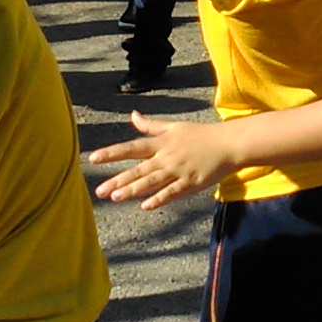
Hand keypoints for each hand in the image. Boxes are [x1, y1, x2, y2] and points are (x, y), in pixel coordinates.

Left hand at [84, 110, 236, 209]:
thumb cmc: (201, 135)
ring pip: (152, 181)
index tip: (93, 158)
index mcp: (161, 143)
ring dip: (133, 189)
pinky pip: (172, 192)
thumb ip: (151, 125)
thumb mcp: (174, 126)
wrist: (228, 143)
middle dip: (118, 179)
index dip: (112, 153)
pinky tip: (145, 206)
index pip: (132, 147)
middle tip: (99, 191)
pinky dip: (159, 199)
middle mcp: (166, 156)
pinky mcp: (191, 183)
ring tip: (115, 197)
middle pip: (138, 169)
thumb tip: (132, 115)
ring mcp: (178, 170)